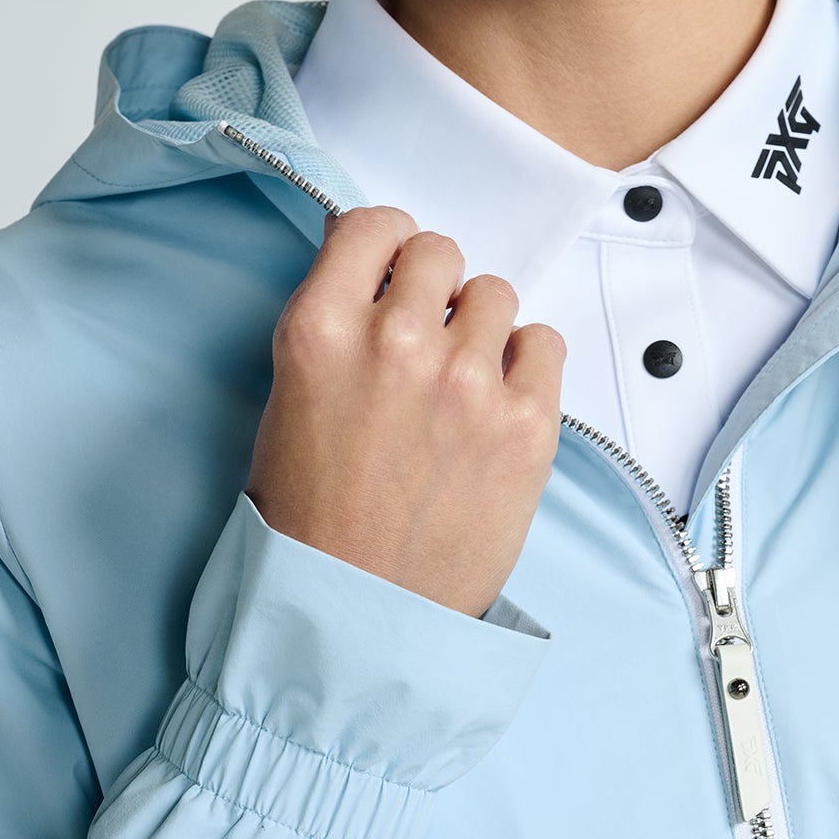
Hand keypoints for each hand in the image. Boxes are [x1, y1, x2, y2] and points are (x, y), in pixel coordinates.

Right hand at [246, 206, 566, 618]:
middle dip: (435, 289)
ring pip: (496, 295)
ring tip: (462, 387)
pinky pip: (546, 342)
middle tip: (429, 341)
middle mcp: (397, 343)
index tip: (395, 273)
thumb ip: (337, 324)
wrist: (360, 613)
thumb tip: (378, 264)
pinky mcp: (527, 424)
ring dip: (481, 329)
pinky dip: (527, 365)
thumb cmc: (315, 520)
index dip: (388, 247)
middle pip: (441, 253)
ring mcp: (468, 382)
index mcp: (322, 330)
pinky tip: (500, 406)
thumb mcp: (293, 401)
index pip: (375, 225)